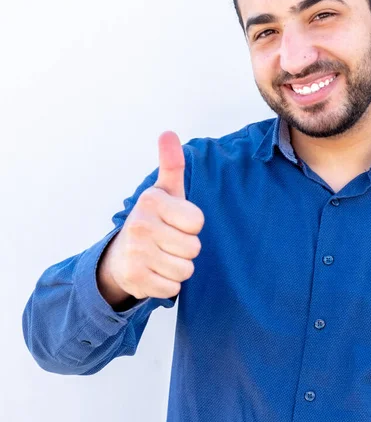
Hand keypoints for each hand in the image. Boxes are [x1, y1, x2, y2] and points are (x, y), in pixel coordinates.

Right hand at [98, 131, 203, 301]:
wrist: (121, 256)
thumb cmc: (154, 220)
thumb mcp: (165, 191)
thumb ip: (171, 164)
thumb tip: (168, 133)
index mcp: (151, 200)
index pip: (197, 222)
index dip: (191, 226)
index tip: (175, 222)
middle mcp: (140, 225)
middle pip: (193, 248)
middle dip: (186, 249)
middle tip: (167, 242)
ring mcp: (135, 253)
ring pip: (185, 270)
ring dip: (178, 268)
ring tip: (161, 257)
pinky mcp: (134, 280)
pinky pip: (173, 289)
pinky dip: (168, 285)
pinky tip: (154, 272)